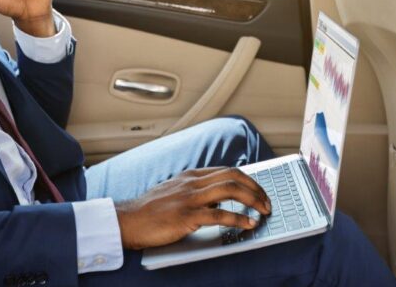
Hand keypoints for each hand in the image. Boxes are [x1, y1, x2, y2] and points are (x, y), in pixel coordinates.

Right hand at [115, 167, 271, 249]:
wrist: (128, 221)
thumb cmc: (149, 211)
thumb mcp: (174, 193)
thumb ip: (195, 193)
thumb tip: (218, 201)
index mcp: (190, 176)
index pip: (227, 171)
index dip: (248, 181)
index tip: (259, 192)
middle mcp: (192, 183)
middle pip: (233, 177)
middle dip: (256, 189)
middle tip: (267, 202)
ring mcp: (189, 198)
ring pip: (230, 191)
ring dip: (253, 200)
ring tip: (263, 212)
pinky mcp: (187, 216)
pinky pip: (220, 215)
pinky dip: (239, 219)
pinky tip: (248, 225)